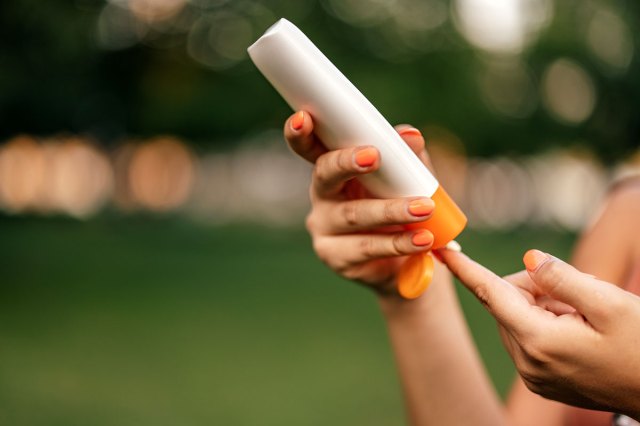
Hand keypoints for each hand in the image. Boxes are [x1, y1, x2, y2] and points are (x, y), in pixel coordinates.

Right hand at [283, 110, 435, 296]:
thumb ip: (408, 156)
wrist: (409, 261)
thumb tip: (411, 134)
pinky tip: (423, 240)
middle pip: (325, 175)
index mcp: (333, 168)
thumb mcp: (409, 179)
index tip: (304, 118)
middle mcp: (321, 196)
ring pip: (354, 215)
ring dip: (391, 210)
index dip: (300, 133)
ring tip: (425, 208)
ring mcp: (324, 229)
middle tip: (375, 155)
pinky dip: (398, 242)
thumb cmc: (401, 206)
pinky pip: (367, 248)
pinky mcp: (336, 257)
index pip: (309, 147)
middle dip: (347, 163)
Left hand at [439, 248, 639, 419]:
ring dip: (542, 305)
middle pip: (508, 302)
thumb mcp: (611, 304)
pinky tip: (579, 330)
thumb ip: (562, 278)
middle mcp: (527, 362)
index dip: (466, 270)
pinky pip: (527, 336)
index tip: (442, 251)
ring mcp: (532, 375)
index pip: (491, 295)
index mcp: (539, 341)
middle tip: (577, 291)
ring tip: (584, 316)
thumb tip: (527, 259)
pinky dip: (545, 323)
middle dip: (535, 287)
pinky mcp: (540, 380)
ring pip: (517, 317)